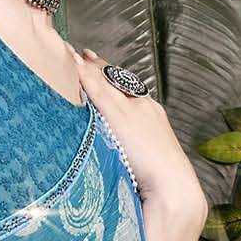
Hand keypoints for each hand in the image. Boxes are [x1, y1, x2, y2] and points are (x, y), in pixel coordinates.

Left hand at [70, 49, 207, 221]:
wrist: (173, 186)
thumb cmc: (161, 184)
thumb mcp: (147, 159)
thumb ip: (133, 148)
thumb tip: (120, 155)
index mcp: (151, 115)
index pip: (128, 89)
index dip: (110, 76)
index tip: (95, 64)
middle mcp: (143, 107)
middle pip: (117, 81)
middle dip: (97, 67)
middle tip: (78, 53)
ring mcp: (133, 110)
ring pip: (107, 83)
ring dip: (87, 68)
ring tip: (67, 54)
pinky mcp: (121, 117)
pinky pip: (100, 92)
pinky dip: (87, 79)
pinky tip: (73, 68)